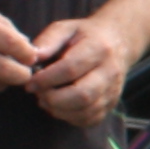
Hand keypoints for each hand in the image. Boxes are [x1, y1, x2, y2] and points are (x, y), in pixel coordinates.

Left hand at [22, 14, 137, 126]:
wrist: (119, 43)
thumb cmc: (86, 35)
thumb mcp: (66, 28)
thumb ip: (47, 41)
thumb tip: (31, 59)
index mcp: (98, 48)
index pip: (70, 68)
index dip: (46, 79)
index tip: (30, 82)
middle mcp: (110, 72)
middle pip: (82, 95)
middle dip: (53, 99)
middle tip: (38, 93)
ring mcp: (113, 91)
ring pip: (85, 111)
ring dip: (59, 110)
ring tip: (45, 100)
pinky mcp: (111, 105)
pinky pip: (89, 120)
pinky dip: (69, 117)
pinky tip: (59, 106)